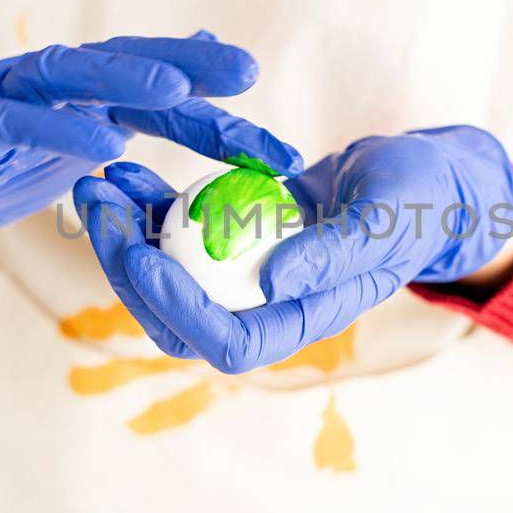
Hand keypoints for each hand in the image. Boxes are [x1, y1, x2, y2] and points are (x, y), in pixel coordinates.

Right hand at [0, 34, 300, 256]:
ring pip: (72, 75)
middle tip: (247, 74)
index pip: (163, 91)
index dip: (220, 108)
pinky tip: (101, 143)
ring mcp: (10, 97)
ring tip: (175, 89)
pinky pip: (18, 123)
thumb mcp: (82, 138)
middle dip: (189, 67)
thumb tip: (201, 67)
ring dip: (124, 77)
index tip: (278, 139)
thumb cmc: (1, 165)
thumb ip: (140, 109)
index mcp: (88, 89)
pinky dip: (59, 128)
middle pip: (128, 63)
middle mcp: (54, 81)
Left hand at [75, 126, 512, 372]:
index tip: (144, 256)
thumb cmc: (414, 200)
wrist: (415, 178)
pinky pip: (174, 231)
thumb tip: (275, 282)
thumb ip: (336, 253)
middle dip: (127, 268)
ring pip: (164, 273)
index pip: (227, 342)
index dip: (179, 309)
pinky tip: (123, 170)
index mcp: (300, 319)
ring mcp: (239, 275)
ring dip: (123, 234)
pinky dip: (145, 205)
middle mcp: (261, 307)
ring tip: (98, 185)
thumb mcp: (385, 218)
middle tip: (99, 207)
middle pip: (175, 315)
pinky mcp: (228, 239)